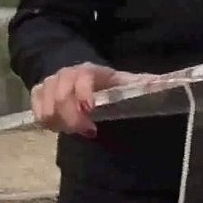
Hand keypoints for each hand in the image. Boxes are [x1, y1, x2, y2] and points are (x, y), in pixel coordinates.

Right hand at [30, 62, 154, 135]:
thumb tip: (166, 84)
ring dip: (61, 123)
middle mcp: (65, 75)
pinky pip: (36, 112)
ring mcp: (48, 84)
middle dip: (73, 118)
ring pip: (46, 107)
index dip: (84, 93)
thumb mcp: (122, 80)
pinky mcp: (37, 94)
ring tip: (76, 129)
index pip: (82, 78)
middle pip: (61, 97)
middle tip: (89, 131)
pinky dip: (48, 123)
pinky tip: (61, 126)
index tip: (91, 110)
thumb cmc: (103, 81)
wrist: (72, 71)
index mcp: (88, 71)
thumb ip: (142, 83)